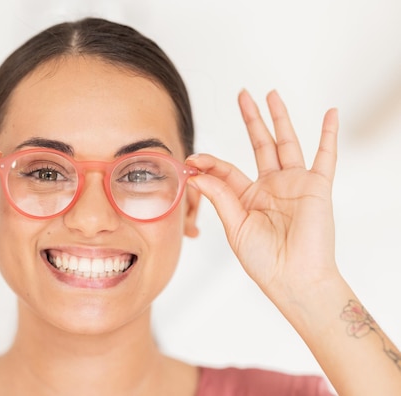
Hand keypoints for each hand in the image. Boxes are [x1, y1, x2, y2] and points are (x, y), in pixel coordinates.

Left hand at [186, 90, 338, 298]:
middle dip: (251, 120)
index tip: (191, 160)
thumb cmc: (264, 261)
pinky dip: (328, 135)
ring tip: (270, 95)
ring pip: (286, 143)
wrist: (293, 278)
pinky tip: (330, 114)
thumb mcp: (234, 226)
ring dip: (279, 118)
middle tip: (242, 95)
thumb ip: (219, 196)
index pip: (227, 169)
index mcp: (248, 197)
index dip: (209, 162)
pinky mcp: (316, 187)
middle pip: (259, 144)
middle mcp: (271, 187)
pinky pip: (326, 156)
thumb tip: (197, 173)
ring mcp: (294, 184)